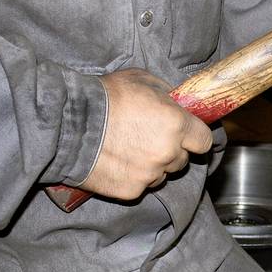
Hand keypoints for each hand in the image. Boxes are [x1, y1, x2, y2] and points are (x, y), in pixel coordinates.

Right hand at [78, 68, 212, 199]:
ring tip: (128, 149)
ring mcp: (150, 174)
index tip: (187, 135)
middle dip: (171, 150)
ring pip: (162, 175)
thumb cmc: (104, 97)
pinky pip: (141, 185)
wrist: (67, 124)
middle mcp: (168, 153)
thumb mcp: (141, 80)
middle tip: (149, 138)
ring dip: (152, 165)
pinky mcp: (131, 191)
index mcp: (176, 124)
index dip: (195, 137)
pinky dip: (132, 177)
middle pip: (182, 160)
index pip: (204, 141)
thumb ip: (167, 94)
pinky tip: (117, 162)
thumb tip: (178, 103)